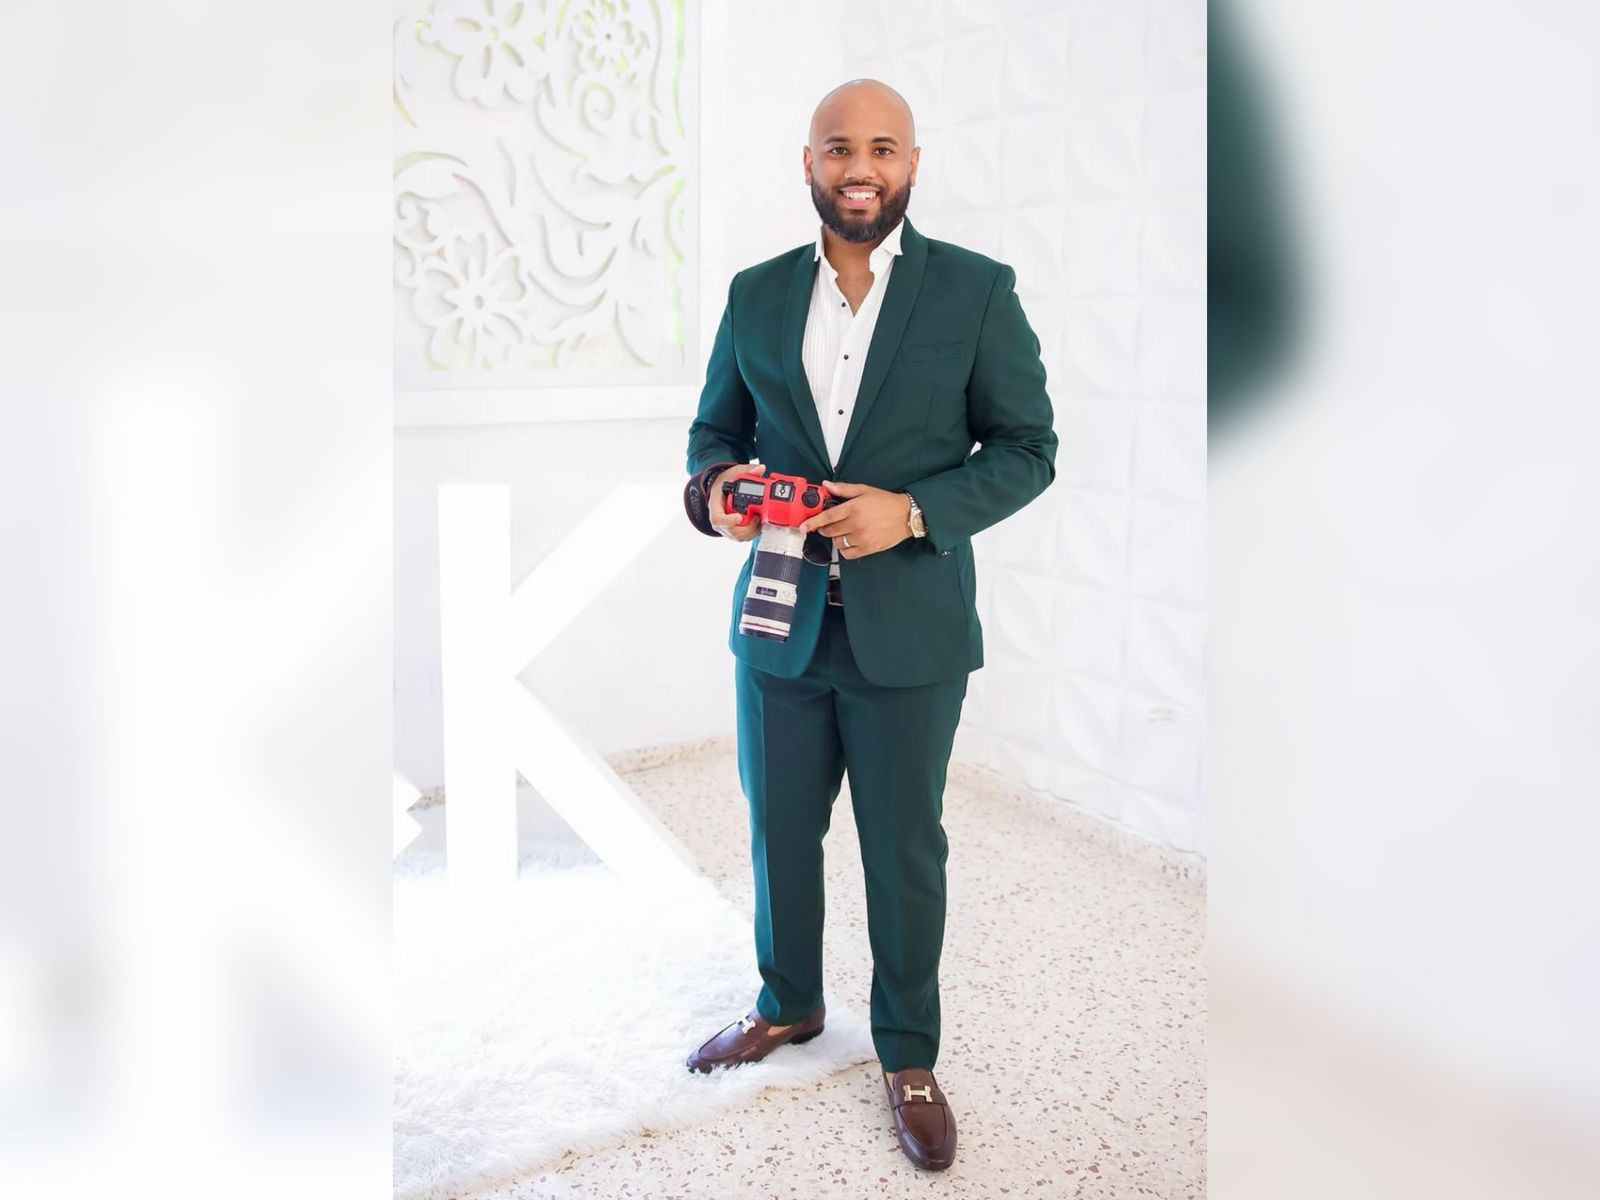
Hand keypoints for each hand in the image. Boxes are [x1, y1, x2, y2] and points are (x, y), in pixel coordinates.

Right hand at [708, 463, 767, 541]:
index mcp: (715, 504)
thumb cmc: (725, 481)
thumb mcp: (734, 472)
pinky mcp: (733, 530)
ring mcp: (725, 526)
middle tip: (757, 518)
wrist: (721, 486)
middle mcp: (719, 518)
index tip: (739, 517)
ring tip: (760, 520)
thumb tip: (760, 469)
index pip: (718, 519)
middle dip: (747, 528)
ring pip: (737, 537)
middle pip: (731, 531)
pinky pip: (742, 537)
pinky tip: (759, 524)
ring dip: (751, 532)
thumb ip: (748, 470)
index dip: (728, 521)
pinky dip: (752, 533)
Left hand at [797, 480, 912, 558]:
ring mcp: (862, 538)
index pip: (827, 517)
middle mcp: (856, 524)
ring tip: (843, 531)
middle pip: (830, 531)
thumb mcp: (864, 490)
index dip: (812, 522)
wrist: (906, 516)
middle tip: (828, 525)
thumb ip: (843, 489)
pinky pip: (848, 553)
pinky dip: (844, 549)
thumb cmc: (885, 502)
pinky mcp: (868, 549)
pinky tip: (848, 541)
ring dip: (835, 538)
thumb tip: (826, 485)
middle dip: (824, 528)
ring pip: (837, 543)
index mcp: (853, 508)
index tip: (803, 526)